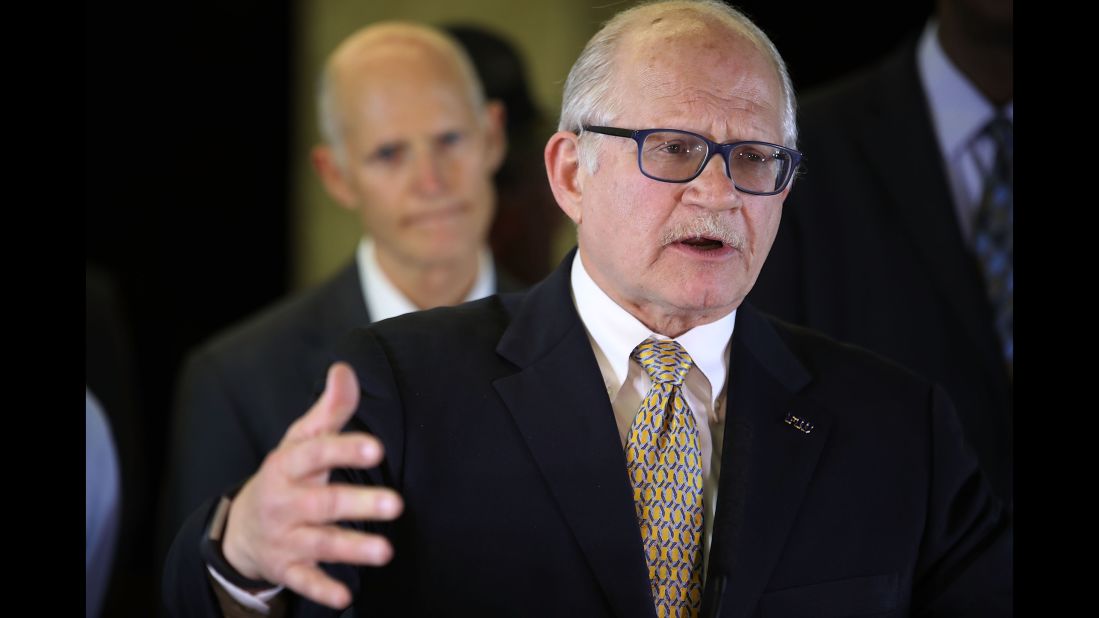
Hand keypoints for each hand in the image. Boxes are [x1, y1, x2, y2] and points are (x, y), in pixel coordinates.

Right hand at [221, 362, 403, 608]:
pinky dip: (322, 590)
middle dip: (359, 503)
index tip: (376, 445)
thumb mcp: (300, 440)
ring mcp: (285, 537)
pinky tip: (344, 597)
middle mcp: (286, 502)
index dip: (344, 448)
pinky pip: (304, 580)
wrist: (241, 527)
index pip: (316, 453)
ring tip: (385, 551)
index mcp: (289, 465)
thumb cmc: (286, 475)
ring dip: (352, 549)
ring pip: (320, 543)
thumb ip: (329, 410)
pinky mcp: (287, 567)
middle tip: (396, 504)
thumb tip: (345, 370)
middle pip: (324, 503)